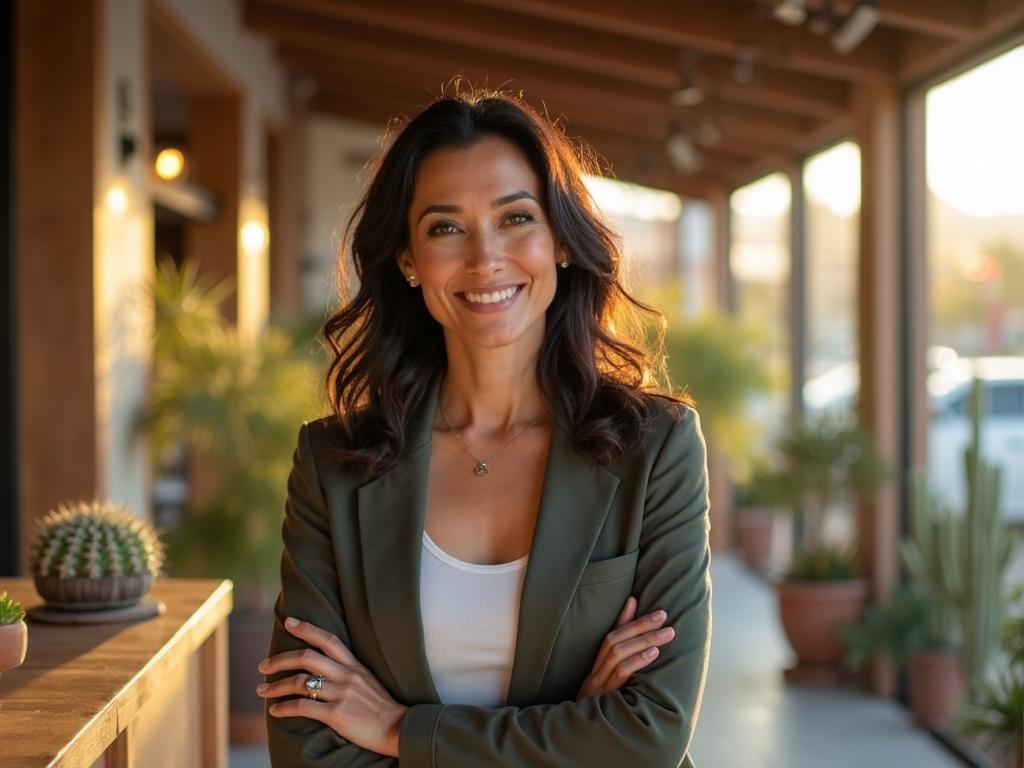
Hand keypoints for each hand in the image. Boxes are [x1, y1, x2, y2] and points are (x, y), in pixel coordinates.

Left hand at [257, 617, 407, 757]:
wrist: (397, 728)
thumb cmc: (381, 706)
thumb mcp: (367, 680)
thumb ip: (347, 672)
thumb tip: (322, 669)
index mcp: (354, 665)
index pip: (328, 639)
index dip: (307, 628)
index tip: (289, 622)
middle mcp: (347, 675)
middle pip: (306, 657)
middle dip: (279, 660)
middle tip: (263, 666)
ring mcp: (341, 694)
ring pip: (300, 682)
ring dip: (276, 686)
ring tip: (262, 691)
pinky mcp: (337, 714)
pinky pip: (303, 707)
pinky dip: (284, 707)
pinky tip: (275, 710)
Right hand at [575, 596, 673, 700]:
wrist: (584, 736)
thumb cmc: (603, 708)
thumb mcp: (611, 683)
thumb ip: (623, 661)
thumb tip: (637, 634)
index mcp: (596, 667)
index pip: (611, 634)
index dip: (628, 618)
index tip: (646, 605)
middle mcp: (595, 672)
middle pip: (614, 639)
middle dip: (640, 625)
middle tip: (664, 616)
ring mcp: (599, 685)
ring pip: (617, 653)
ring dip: (644, 640)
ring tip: (666, 633)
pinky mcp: (605, 698)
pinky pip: (620, 674)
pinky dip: (637, 661)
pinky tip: (653, 654)